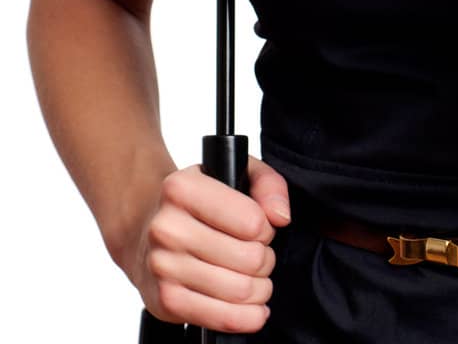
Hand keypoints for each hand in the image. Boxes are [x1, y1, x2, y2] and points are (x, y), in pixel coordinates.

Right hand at [123, 154, 290, 332]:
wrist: (144, 230)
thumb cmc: (197, 202)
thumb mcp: (235, 172)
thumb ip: (268, 185)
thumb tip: (280, 216)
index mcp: (182, 189)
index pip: (252, 221)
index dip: (266, 229)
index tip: (258, 228)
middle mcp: (167, 228)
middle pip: (250, 258)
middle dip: (266, 260)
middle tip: (257, 255)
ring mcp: (163, 267)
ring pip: (239, 290)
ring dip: (260, 288)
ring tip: (254, 278)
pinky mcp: (165, 300)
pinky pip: (218, 318)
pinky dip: (245, 318)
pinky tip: (253, 309)